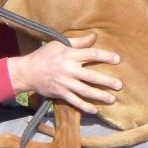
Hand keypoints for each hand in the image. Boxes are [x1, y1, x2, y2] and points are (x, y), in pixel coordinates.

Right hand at [7, 34, 121, 114]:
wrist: (27, 72)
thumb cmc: (44, 55)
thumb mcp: (59, 44)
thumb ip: (78, 42)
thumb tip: (94, 37)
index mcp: (70, 55)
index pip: (92, 55)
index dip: (106, 57)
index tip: (118, 60)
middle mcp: (69, 70)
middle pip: (92, 76)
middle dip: (107, 81)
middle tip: (119, 85)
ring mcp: (65, 83)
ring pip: (86, 91)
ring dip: (100, 96)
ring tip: (112, 99)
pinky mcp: (60, 93)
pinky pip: (75, 101)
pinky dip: (85, 107)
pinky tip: (95, 110)